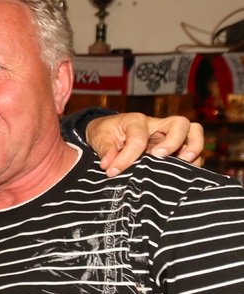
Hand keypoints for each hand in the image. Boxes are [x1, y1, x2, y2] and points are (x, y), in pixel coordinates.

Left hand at [87, 113, 204, 176]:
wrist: (109, 131)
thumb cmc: (106, 132)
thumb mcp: (98, 136)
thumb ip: (104, 149)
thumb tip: (109, 164)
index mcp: (137, 121)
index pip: (138, 139)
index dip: (126, 157)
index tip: (112, 171)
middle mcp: (158, 125)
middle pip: (181, 124)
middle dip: (174, 141)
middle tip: (159, 157)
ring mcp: (169, 136)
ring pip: (194, 133)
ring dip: (193, 149)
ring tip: (183, 164)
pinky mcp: (174, 148)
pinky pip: (194, 151)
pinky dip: (194, 161)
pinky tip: (184, 173)